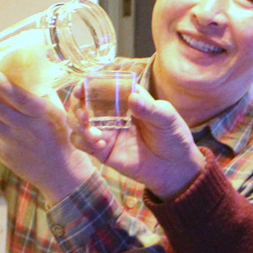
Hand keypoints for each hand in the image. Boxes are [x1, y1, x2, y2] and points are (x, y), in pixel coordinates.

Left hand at [0, 68, 94, 200]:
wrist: (60, 171)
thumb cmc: (61, 136)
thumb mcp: (58, 113)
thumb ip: (43, 93)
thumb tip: (27, 70)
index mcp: (42, 114)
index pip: (20, 98)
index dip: (3, 85)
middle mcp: (25, 127)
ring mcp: (11, 140)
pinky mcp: (2, 151)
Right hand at [69, 82, 205, 198]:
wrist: (175, 167)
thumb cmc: (173, 136)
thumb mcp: (167, 118)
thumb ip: (150, 109)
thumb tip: (133, 97)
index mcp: (126, 99)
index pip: (102, 86)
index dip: (88, 85)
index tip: (82, 89)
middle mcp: (112, 113)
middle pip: (83, 103)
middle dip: (77, 106)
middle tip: (84, 115)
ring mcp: (106, 131)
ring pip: (78, 123)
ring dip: (78, 125)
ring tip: (94, 134)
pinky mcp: (103, 151)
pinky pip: (83, 143)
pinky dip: (83, 142)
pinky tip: (99, 145)